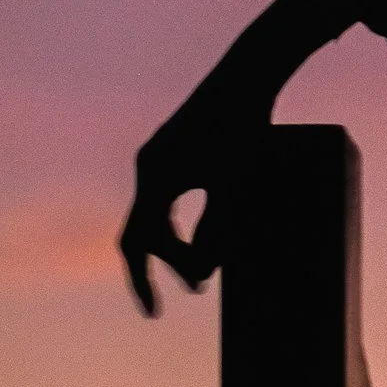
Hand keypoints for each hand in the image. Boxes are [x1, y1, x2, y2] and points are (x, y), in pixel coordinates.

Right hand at [120, 0, 360, 314]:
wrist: (250, 73)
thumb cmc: (246, 129)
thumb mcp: (235, 184)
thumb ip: (218, 230)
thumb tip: (203, 277)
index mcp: (155, 179)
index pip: (137, 244)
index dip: (144, 281)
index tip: (155, 313)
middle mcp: (149, 166)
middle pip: (146, 230)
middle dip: (168, 263)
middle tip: (199, 287)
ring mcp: (160, 154)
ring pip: (156, 213)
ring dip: (176, 242)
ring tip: (203, 267)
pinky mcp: (176, 146)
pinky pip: (167, 195)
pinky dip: (180, 219)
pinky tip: (204, 228)